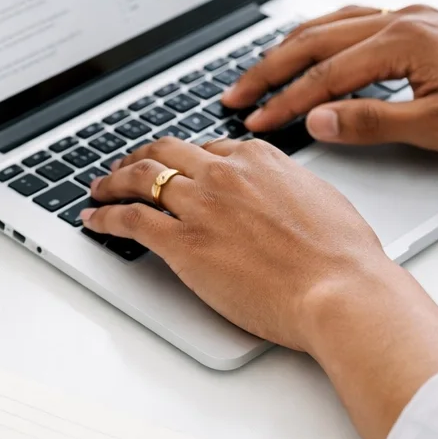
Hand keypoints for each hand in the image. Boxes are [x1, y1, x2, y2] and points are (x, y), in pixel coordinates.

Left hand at [81, 136, 437, 438]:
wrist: (341, 290)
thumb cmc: (343, 259)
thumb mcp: (321, 200)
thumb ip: (289, 189)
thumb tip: (281, 196)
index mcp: (260, 159)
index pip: (209, 148)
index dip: (187, 159)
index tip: (177, 168)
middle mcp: (224, 173)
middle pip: (166, 153)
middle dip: (139, 158)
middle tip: (125, 167)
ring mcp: (199, 205)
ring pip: (139, 179)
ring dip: (112, 181)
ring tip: (99, 189)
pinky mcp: (181, 241)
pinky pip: (130, 219)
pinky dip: (105, 216)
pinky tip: (94, 220)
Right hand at [220, 5, 437, 159]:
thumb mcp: (437, 128)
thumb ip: (369, 122)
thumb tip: (316, 121)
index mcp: (403, 40)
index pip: (324, 74)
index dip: (283, 101)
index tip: (253, 120)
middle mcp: (402, 18)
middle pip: (314, 40)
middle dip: (269, 70)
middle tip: (234, 95)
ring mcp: (412, 16)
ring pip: (331, 24)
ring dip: (290, 49)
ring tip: (259, 73)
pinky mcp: (422, 23)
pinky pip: (355, 20)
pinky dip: (322, 35)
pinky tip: (311, 47)